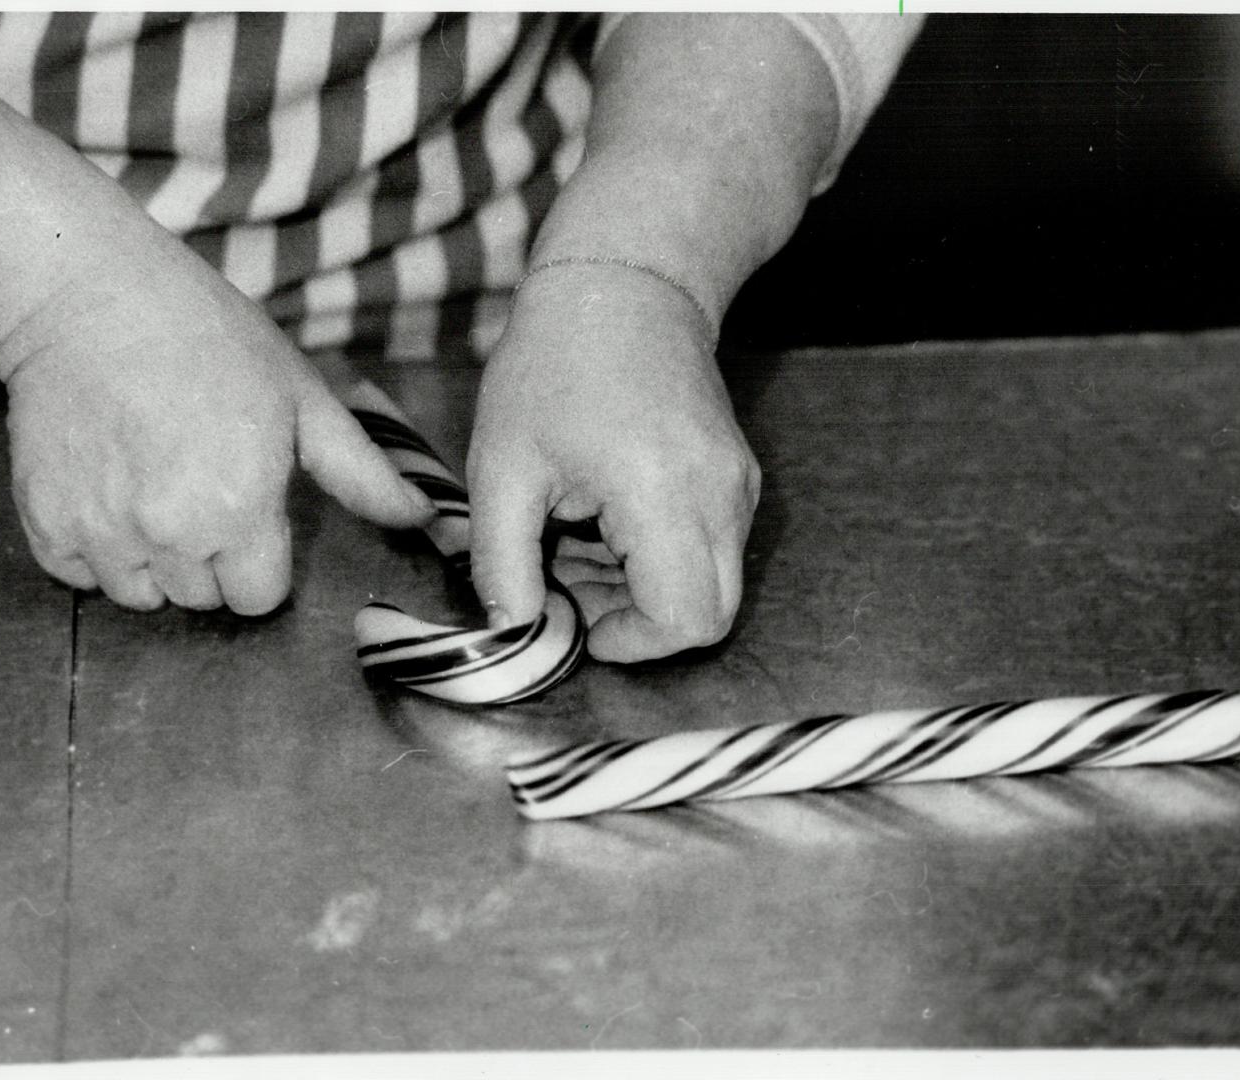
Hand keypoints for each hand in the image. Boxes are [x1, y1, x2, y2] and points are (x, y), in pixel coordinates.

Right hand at [0, 253, 433, 613]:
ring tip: (151, 484)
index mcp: (241, 507)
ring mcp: (101, 530)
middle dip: (209, 559)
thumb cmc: (208, 336)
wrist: (87, 296)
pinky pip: (79, 575)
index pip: (258, 598)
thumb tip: (423, 519)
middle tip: (197, 484)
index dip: (260, 560)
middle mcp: (170, 531)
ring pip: (141, 595)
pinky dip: (92, 546)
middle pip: (202, 599)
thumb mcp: (301, 396)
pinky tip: (107, 485)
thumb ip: (361, 472)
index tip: (248, 511)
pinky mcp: (44, 522)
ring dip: (152, 559)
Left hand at [467, 263, 759, 661]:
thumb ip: (502, 563)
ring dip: (643, 588)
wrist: (624, 284)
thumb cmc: (554, 365)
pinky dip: (659, 557)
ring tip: (576, 538)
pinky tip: (603, 518)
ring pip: (711, 583)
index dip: (631, 642)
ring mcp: (738, 485)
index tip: (576, 619)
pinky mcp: (737, 476)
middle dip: (637, 622)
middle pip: (711, 615)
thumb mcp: (501, 467)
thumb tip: (515, 632)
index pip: (685, 618)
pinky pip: (712, 548)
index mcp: (662, 493)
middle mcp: (719, 495)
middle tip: (571, 583)